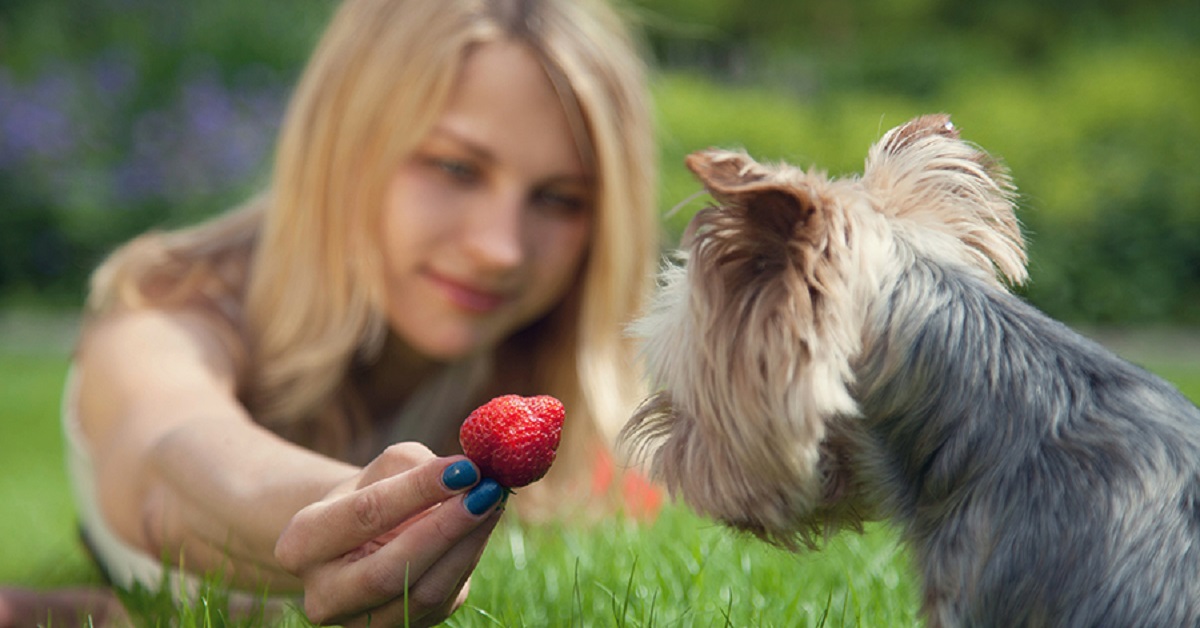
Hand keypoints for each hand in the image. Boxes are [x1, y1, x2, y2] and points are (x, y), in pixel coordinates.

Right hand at [274, 443, 504, 626]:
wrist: (361, 540)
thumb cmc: (372, 493)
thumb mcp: (382, 469)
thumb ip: (417, 467)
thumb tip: (469, 473)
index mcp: (301, 543)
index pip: (365, 515)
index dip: (418, 491)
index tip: (464, 468)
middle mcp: (322, 595)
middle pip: (390, 570)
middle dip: (445, 527)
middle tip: (486, 491)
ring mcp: (359, 623)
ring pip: (422, 592)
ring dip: (466, 545)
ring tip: (493, 501)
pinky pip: (442, 600)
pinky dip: (468, 559)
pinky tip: (483, 526)